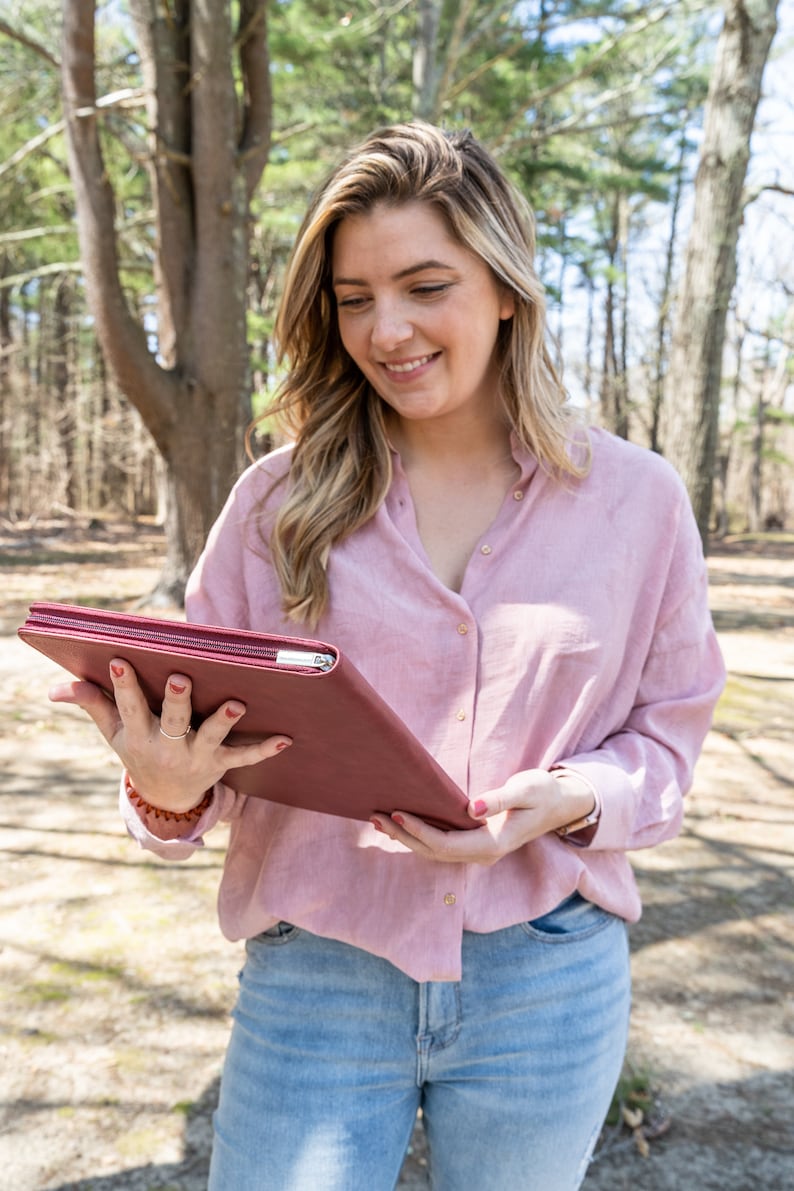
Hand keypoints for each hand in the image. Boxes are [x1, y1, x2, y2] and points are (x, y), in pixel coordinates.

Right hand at [49, 658, 290, 812]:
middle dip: (178, 701)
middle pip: (174, 722)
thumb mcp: (113, 733)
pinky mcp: (221, 764)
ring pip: (212, 738)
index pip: (129, 708)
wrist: (165, 798)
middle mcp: (168, 747)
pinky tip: (286, 738)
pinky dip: (265, 749)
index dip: (124, 686)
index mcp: (140, 735)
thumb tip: (57, 688)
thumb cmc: (139, 748)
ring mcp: (197, 756)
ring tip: (237, 704)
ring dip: (225, 721)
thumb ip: (92, 704)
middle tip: (183, 678)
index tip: (121, 660)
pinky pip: (245, 757)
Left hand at [370, 768, 594, 864]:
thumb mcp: (526, 790)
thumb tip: (470, 808)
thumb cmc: (543, 793)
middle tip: (375, 815)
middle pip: (433, 851)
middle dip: (403, 835)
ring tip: (378, 819)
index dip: (419, 830)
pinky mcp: (474, 843)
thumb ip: (499, 799)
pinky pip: (441, 845)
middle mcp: (482, 854)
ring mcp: (477, 851)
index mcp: (492, 845)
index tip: (397, 812)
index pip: (445, 843)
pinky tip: (401, 824)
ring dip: (406, 837)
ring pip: (434, 851)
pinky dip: (418, 835)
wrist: (561, 805)